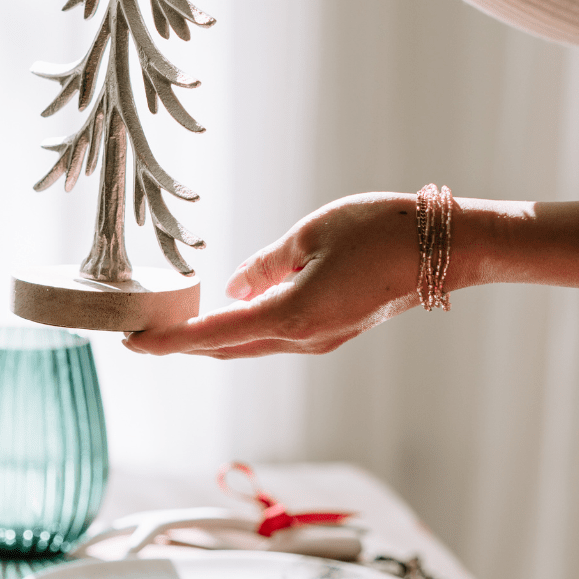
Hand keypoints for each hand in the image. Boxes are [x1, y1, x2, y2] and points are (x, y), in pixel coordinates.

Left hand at [122, 193, 423, 358]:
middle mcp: (304, 339)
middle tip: (141, 332)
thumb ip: (266, 263)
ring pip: (251, 343)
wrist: (446, 250)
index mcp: (292, 315)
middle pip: (227, 347)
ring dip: (213, 335)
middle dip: (182, 342)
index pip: (214, 335)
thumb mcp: (311, 234)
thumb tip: (233, 287)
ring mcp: (322, 339)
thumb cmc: (382, 231)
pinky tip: (230, 310)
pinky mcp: (334, 330)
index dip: (169, 341)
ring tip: (175, 319)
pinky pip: (276, 333)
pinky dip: (244, 326)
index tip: (132, 342)